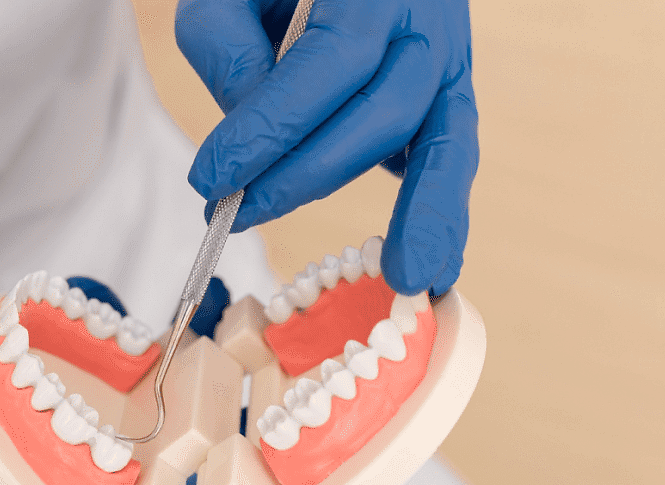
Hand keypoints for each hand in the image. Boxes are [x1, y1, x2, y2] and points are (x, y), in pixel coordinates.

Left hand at [176, 0, 478, 295]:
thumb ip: (226, 44)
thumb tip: (248, 136)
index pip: (328, 64)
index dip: (271, 128)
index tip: (212, 179)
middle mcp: (426, 20)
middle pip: (383, 111)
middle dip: (307, 175)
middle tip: (241, 214)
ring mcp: (450, 59)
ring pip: (443, 141)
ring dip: (422, 214)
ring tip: (407, 279)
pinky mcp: (450, 94)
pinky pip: (453, 156)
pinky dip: (443, 211)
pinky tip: (433, 266)